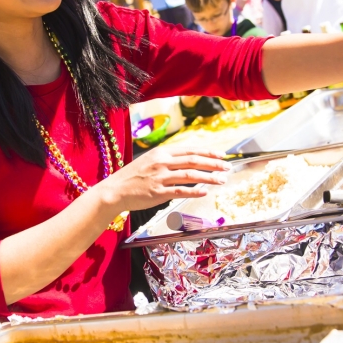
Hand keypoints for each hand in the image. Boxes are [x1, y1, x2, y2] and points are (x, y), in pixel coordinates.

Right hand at [96, 146, 230, 211]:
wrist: (115, 190)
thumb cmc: (133, 176)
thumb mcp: (150, 160)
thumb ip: (168, 159)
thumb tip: (188, 161)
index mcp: (161, 152)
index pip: (189, 150)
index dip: (207, 152)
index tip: (221, 155)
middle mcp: (162, 162)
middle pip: (193, 161)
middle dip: (213, 164)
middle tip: (227, 167)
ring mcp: (160, 177)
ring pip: (190, 175)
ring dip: (208, 178)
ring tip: (221, 180)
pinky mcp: (158, 193)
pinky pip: (180, 191)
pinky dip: (194, 192)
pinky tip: (205, 192)